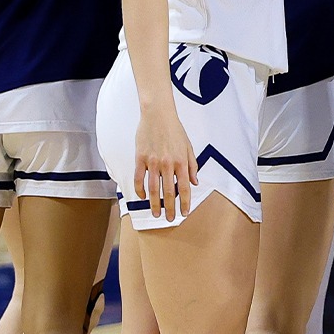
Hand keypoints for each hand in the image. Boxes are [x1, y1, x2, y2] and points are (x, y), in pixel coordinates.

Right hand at [134, 106, 198, 222]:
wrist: (158, 114)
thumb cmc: (175, 130)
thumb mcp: (189, 147)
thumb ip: (192, 166)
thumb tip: (195, 183)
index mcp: (181, 162)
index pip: (184, 188)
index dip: (184, 203)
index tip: (184, 213)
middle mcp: (167, 164)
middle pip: (168, 192)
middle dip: (170, 208)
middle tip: (170, 219)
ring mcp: (153, 162)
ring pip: (153, 189)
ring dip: (154, 204)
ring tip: (156, 213)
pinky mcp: (140, 158)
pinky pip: (139, 178)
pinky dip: (140, 190)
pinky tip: (142, 196)